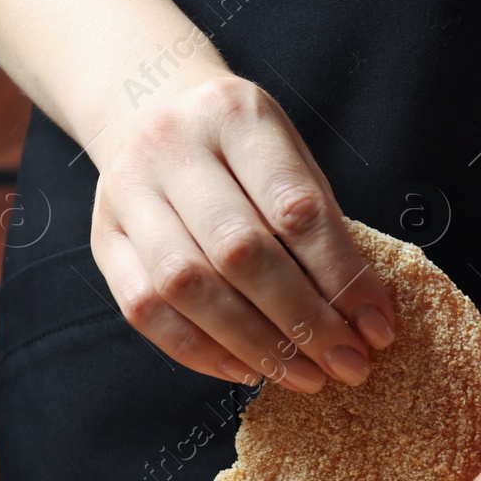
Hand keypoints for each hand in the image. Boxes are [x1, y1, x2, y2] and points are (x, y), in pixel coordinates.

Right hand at [89, 71, 394, 390]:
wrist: (146, 103)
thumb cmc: (242, 146)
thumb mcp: (290, 155)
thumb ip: (320, 222)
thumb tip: (363, 314)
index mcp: (235, 117)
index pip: (296, 209)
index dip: (343, 277)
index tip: (378, 326)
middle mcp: (172, 148)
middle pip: (240, 252)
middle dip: (304, 320)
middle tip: (348, 363)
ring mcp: (127, 192)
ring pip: (187, 286)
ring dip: (255, 345)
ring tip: (306, 377)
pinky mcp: (102, 237)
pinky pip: (144, 309)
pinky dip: (200, 350)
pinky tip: (247, 370)